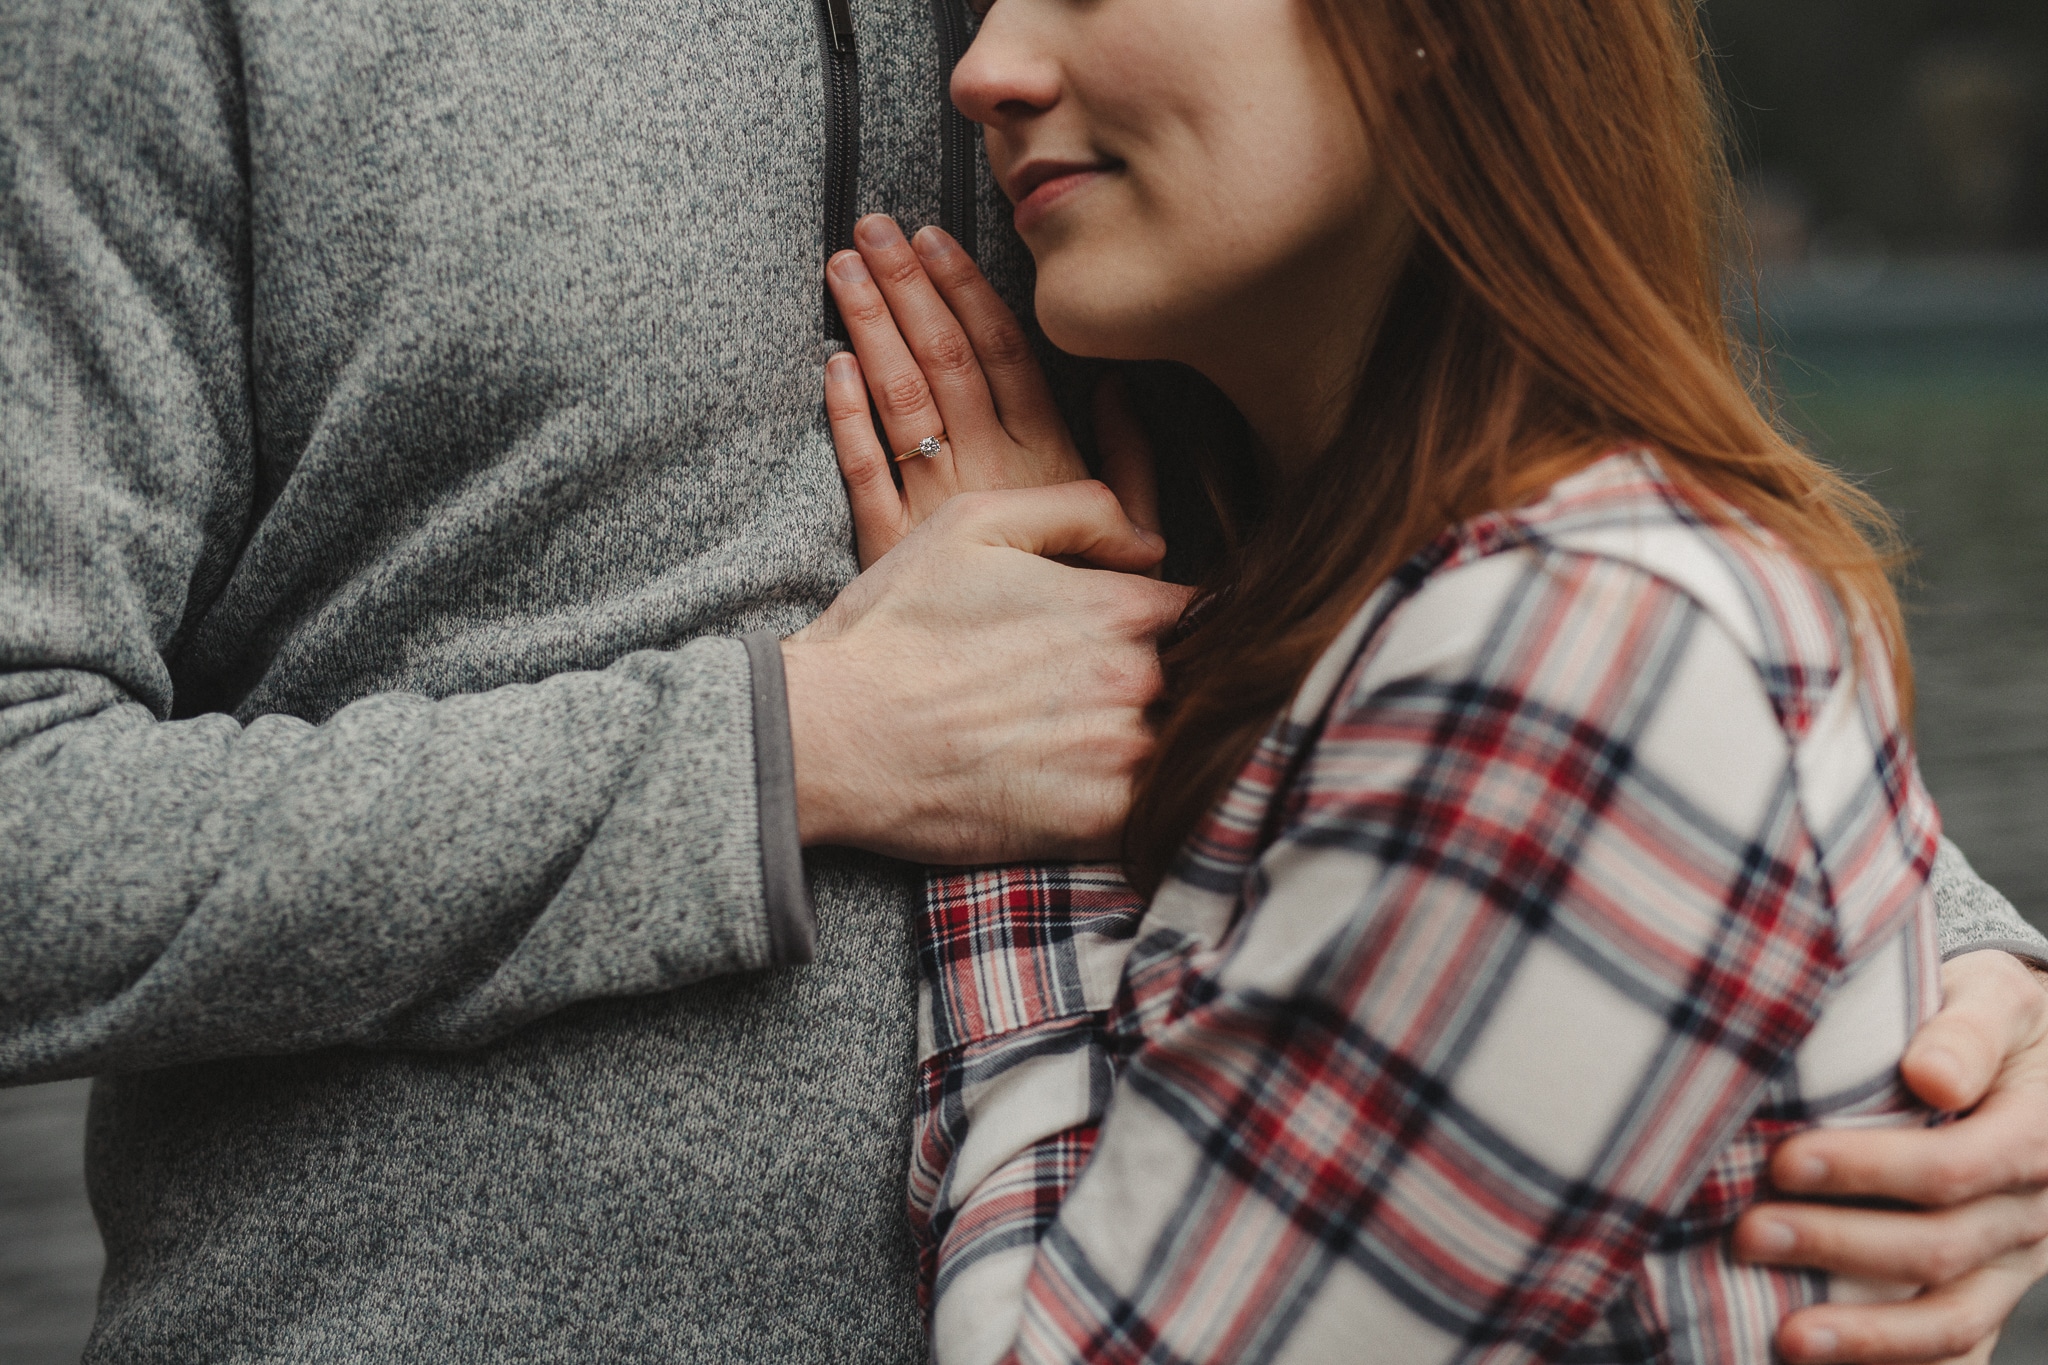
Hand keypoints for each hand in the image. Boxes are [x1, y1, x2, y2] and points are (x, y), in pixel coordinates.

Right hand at [784, 481, 1193, 861]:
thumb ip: (1081, 510)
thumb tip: (1154, 541)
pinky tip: (1091, 791)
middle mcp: (1134, 679)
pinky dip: (1143, 806)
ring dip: (1158, 747)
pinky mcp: (1096, 823)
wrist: (831, 735)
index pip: (1203, 614)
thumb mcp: (974, 523)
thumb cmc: (896, 627)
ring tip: (1092, 746)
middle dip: (1171, 686)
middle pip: (1199, 683)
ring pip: (1182, 750)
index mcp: (1119, 606)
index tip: (1148, 640)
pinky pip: (1156, 815)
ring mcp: (1120, 757)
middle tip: (1104, 697)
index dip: (1180, 626)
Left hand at [824, 214, 1159, 564]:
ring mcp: (935, 503)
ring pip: (900, 400)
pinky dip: (844, 416)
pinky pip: (863, 470)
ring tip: (843, 267)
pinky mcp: (890, 542)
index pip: (1001, 352)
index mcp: (1044, 456)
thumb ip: (1131, 456)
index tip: (934, 237)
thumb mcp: (1137, 529)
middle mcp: (989, 470)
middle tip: (871, 228)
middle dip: (906, 286)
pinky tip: (829, 365)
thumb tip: (1118, 385)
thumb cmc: (1090, 596)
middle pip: (943, 359)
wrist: (1037, 677)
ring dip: (870, 328)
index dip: (964, 289)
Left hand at [1735, 950, 2047, 1363]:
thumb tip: (1931, 1077)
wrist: (2030, 1054)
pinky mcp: (1989, 1290)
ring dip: (1868, 1337)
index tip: (1784, 1161)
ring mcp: (2016, 1263)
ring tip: (1784, 1338)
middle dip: (1840, 1245)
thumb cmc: (1991, 1016)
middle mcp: (2035, 1211)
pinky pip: (1958, 1349)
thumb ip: (1966, 1029)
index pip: (1953, 1169)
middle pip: (1941, 1247)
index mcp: (2038, 1137)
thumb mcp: (1994, 997)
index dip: (1868, 1170)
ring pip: (1954, 1320)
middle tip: (1748, 1233)